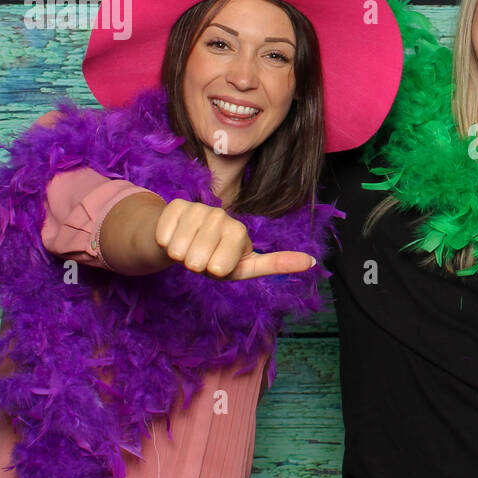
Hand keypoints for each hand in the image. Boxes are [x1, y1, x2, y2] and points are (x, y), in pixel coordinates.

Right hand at [154, 198, 315, 279]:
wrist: (183, 242)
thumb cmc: (215, 259)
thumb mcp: (244, 267)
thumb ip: (276, 264)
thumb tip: (313, 261)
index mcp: (239, 232)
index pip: (220, 268)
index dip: (213, 272)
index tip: (218, 264)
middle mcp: (221, 216)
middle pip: (197, 261)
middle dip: (195, 265)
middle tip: (201, 257)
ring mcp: (198, 209)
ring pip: (179, 250)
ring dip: (179, 255)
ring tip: (188, 248)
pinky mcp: (176, 205)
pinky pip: (164, 237)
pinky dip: (165, 244)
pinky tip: (174, 236)